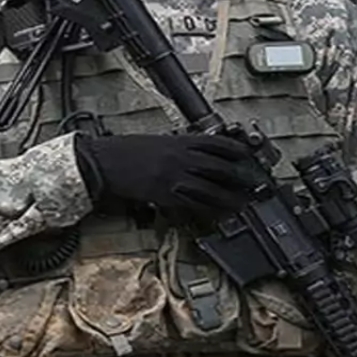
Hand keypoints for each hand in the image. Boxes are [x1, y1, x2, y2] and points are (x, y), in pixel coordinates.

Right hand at [73, 134, 263, 223]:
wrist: (103, 161)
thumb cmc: (127, 150)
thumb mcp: (158, 141)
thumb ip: (181, 147)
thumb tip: (200, 154)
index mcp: (181, 141)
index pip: (218, 143)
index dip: (236, 150)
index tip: (247, 155)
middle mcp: (182, 157)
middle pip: (220, 167)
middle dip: (240, 176)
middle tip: (253, 183)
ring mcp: (175, 177)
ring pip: (210, 189)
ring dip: (229, 198)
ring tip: (242, 204)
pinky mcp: (165, 195)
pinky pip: (192, 205)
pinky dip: (207, 211)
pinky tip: (217, 216)